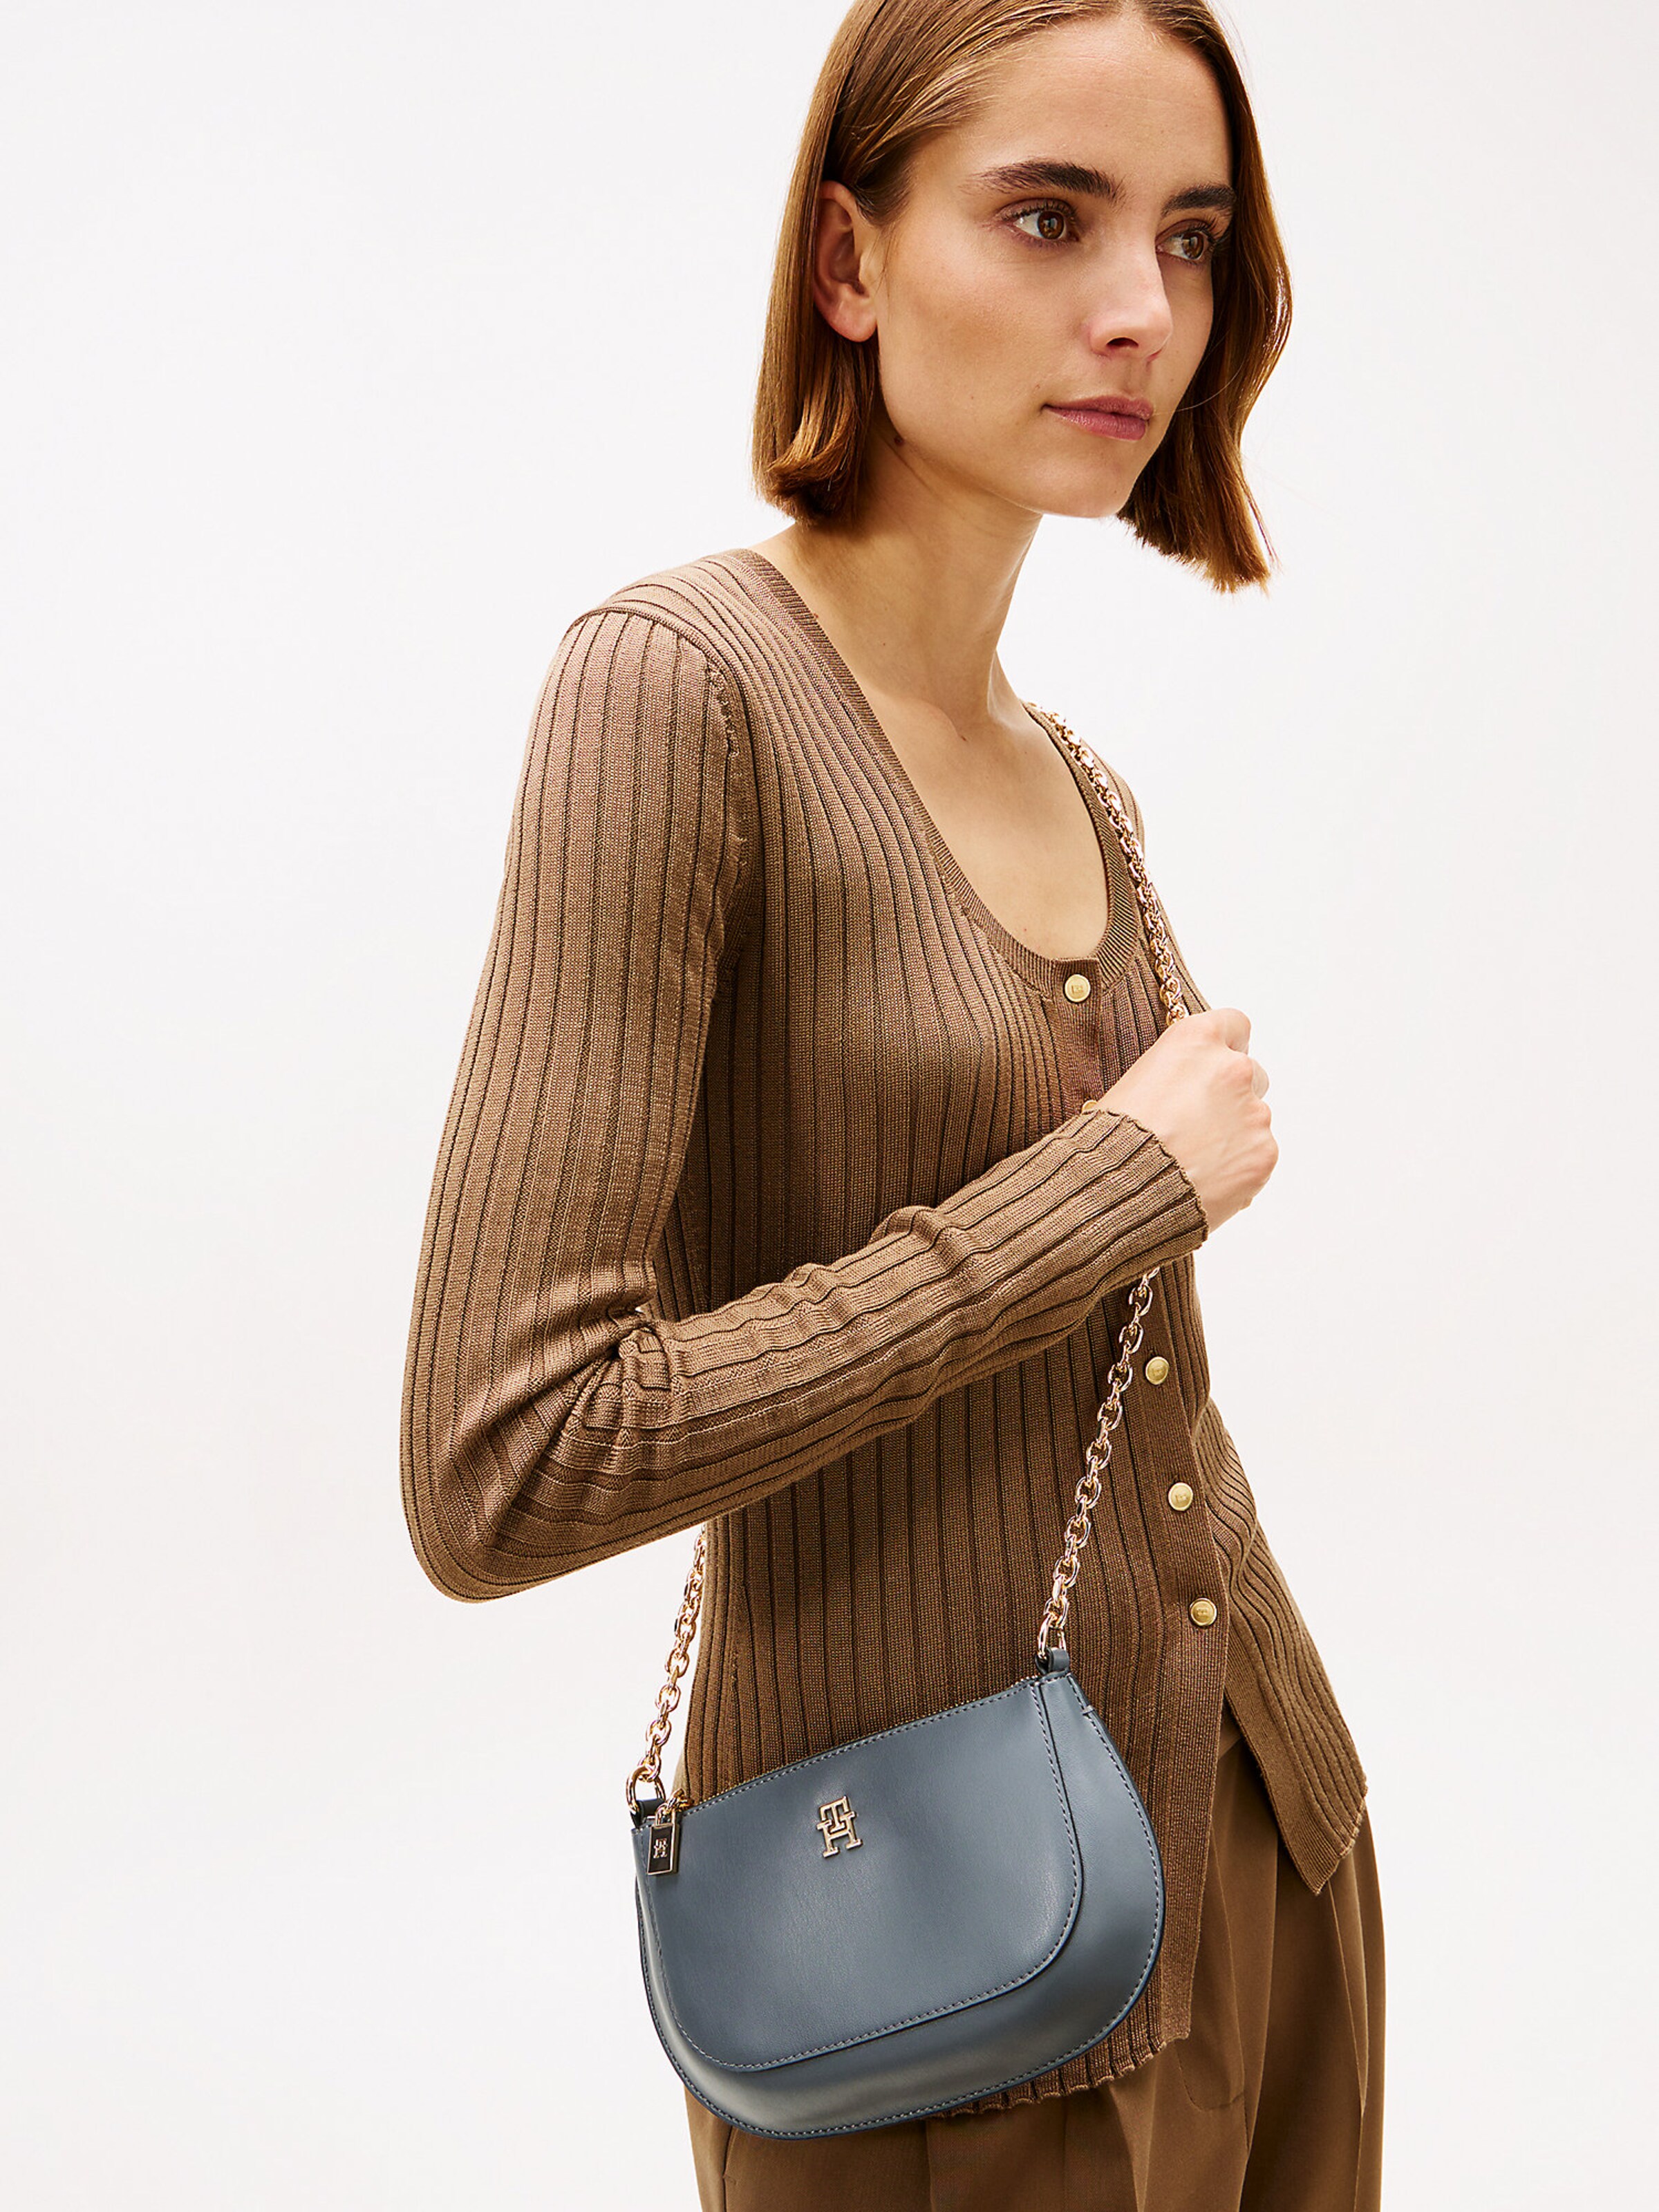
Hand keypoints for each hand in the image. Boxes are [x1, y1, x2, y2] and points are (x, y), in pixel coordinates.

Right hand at [1086, 1007, 1276, 1233]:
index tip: (1213, 1065)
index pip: (1233, 1024)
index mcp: (1196, 1040)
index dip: (1223, 1046)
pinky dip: (1237, 1167)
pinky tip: (1203, 1179)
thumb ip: (1179, 1073)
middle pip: (1250, 1073)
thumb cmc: (1112, 1137)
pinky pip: (1256, 1155)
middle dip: (1230, 1094)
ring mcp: (1255, 1113)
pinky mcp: (1264, 1154)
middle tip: (1198, 1121)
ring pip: (1255, 1118)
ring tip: (1192, 1159)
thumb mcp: (1137, 1081)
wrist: (1117, 1191)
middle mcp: (1233, 1068)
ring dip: (1233, 1133)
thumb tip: (1192, 1088)